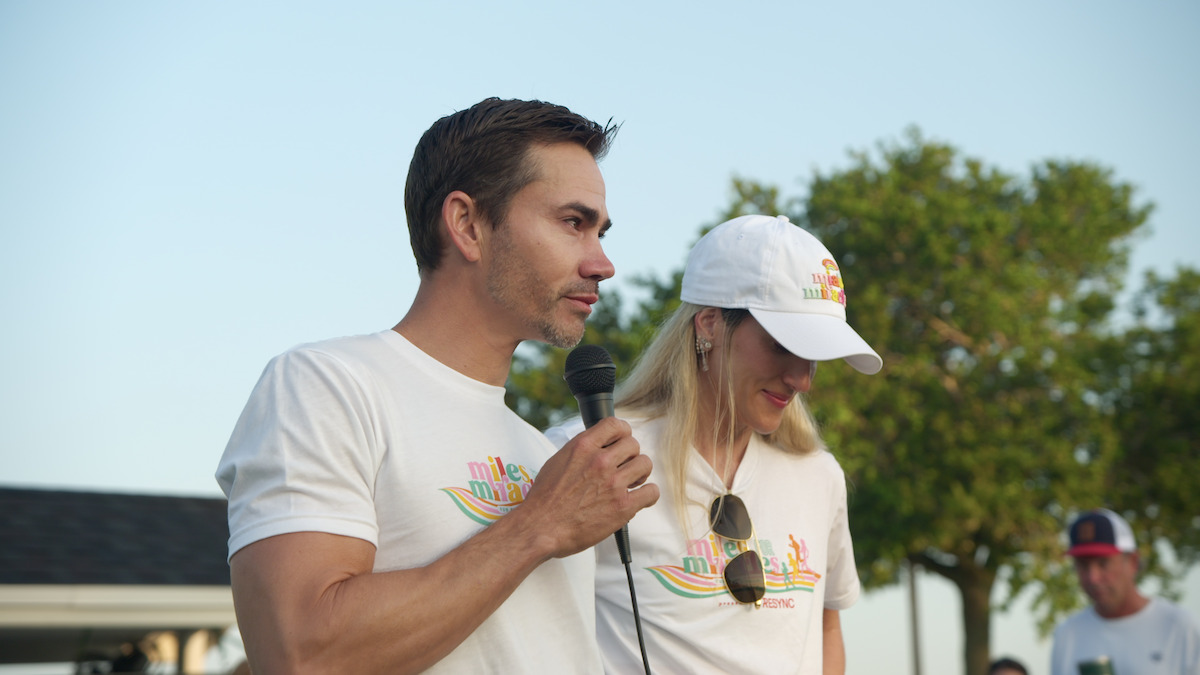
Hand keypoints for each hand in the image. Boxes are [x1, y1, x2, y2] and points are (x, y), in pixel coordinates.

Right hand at [521, 416, 658, 557]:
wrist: (541, 528)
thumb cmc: (545, 499)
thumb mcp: (557, 461)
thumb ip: (580, 451)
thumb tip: (596, 446)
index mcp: (583, 446)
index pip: (615, 425)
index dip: (622, 432)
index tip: (621, 441)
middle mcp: (600, 461)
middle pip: (633, 444)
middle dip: (630, 455)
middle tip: (624, 467)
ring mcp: (613, 483)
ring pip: (645, 464)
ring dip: (640, 473)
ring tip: (631, 482)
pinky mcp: (623, 507)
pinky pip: (651, 492)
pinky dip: (648, 495)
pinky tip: (639, 498)